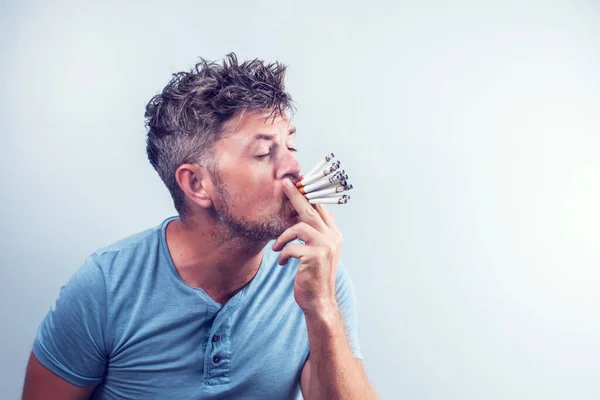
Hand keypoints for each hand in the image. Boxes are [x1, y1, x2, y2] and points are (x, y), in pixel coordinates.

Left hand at [272, 179, 342, 316]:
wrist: (318, 301)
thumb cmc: (313, 276)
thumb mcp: (316, 252)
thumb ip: (314, 234)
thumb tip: (304, 215)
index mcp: (334, 234)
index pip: (321, 208)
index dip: (308, 194)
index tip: (296, 183)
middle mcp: (333, 238)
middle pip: (311, 210)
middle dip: (296, 195)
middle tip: (284, 184)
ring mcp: (325, 247)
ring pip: (299, 227)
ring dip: (283, 237)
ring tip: (277, 248)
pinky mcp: (315, 257)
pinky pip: (292, 247)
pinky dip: (283, 254)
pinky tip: (281, 262)